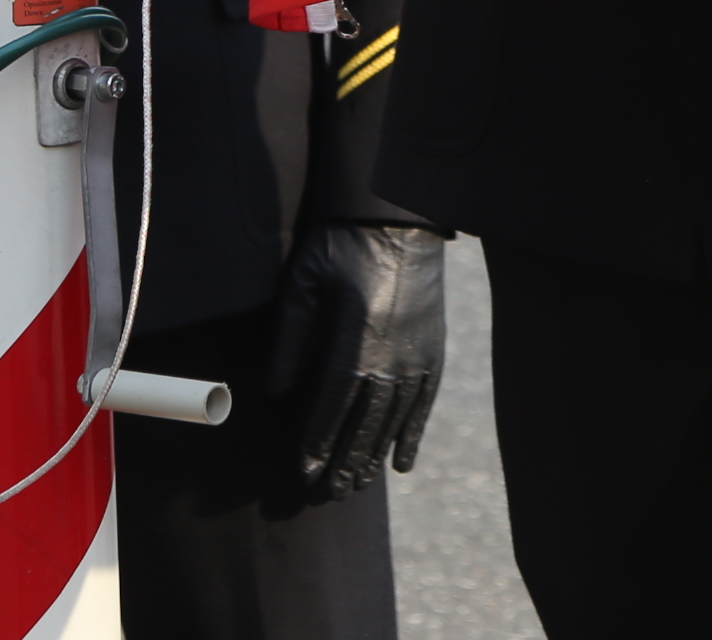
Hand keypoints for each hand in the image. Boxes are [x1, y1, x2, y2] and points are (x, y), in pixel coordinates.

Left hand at [267, 221, 445, 498]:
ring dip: (374, 454)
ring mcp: (417, 353)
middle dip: (345, 459)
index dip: (318, 440)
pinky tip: (402, 463)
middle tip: (330, 493)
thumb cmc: (342, 246)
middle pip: (366, 420)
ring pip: (394, 418)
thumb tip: (278, 392)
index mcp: (358, 336)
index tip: (304, 471)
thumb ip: (291, 338)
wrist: (401, 220)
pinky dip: (412, 433)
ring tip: (357, 484)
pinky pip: (424, 402)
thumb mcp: (305, 283)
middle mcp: (392, 353)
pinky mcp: (434, 348)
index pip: (333, 403)